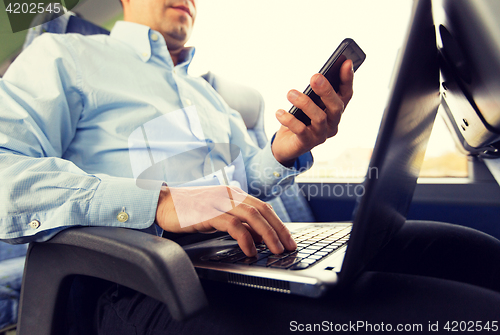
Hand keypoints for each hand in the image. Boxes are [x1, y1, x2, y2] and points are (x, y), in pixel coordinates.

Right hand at [155, 185, 296, 255]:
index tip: (288, 239)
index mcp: (234, 194)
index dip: (278, 223)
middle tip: (289, 247)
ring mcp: (218, 202)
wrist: (163, 203)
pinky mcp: (207, 212)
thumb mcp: (218, 215)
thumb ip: (237, 222)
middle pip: (262, 211)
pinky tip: (250, 250)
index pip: (263, 207)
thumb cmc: (189, 210)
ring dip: (267, 234)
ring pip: (251, 216)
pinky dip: (245, 238)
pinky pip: (232, 225)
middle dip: (279, 230)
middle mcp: (229, 195)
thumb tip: (258, 237)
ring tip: (276, 250)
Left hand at [272, 59, 353, 165]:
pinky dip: (290, 120)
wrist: (287, 144)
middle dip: (326, 90)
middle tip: (315, 77)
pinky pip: (301, 130)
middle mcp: (332, 123)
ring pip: (319, 118)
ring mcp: (322, 135)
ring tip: (290, 93)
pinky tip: (279, 112)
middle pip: (336, 106)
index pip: (346, 94)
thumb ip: (315, 91)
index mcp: (335, 110)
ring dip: (305, 103)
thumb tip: (317, 76)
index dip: (348, 79)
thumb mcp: (308, 102)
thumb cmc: (300, 118)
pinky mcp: (308, 143)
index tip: (347, 62)